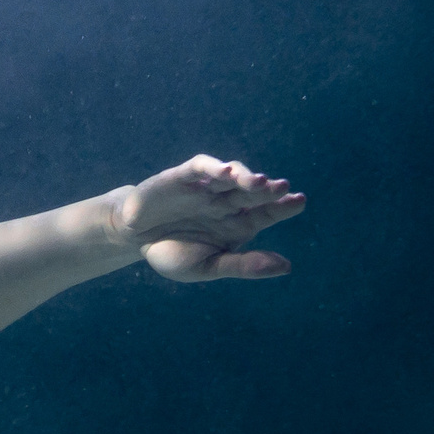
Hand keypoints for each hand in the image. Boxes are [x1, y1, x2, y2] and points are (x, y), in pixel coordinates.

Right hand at [112, 155, 305, 282]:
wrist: (133, 240)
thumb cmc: (172, 253)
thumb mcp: (209, 266)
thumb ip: (245, 265)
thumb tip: (287, 266)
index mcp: (237, 223)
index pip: (267, 212)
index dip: (284, 205)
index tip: (300, 201)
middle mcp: (225, 202)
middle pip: (253, 192)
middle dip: (269, 189)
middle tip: (284, 188)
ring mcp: (206, 188)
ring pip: (232, 176)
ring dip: (245, 177)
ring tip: (259, 182)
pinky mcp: (182, 177)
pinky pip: (201, 167)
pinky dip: (214, 168)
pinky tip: (227, 172)